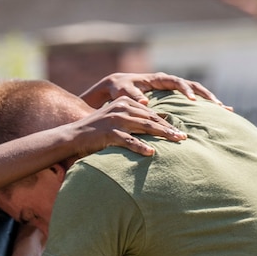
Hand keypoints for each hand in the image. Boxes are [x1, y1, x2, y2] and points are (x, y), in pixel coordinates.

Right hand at [64, 96, 186, 161]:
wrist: (73, 135)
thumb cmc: (96, 131)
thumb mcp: (116, 120)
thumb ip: (134, 119)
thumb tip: (157, 122)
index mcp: (124, 102)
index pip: (150, 113)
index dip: (166, 122)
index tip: (179, 131)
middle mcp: (121, 108)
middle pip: (151, 119)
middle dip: (169, 129)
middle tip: (183, 137)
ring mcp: (115, 120)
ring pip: (145, 127)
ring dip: (163, 135)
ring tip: (176, 142)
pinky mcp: (109, 133)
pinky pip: (129, 141)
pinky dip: (140, 147)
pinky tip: (151, 153)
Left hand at [81, 71, 230, 109]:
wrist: (117, 87)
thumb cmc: (120, 88)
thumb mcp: (124, 91)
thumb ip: (133, 96)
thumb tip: (144, 101)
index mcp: (159, 79)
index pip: (177, 82)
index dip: (186, 90)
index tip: (193, 101)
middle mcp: (168, 82)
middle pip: (193, 86)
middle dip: (206, 96)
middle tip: (218, 106)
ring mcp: (172, 90)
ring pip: (195, 93)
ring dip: (208, 101)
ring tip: (223, 111)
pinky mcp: (172, 98)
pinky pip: (190, 101)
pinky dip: (201, 108)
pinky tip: (212, 116)